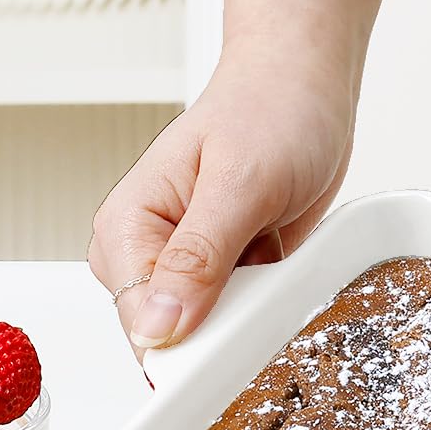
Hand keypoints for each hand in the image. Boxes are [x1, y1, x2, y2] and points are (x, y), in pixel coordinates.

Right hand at [88, 42, 354, 355]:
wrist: (304, 87)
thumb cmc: (269, 110)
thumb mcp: (240, 184)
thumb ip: (198, 259)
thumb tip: (157, 325)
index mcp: (126, 226)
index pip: (140, 323)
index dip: (189, 342)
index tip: (233, 337)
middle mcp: (145, 252)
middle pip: (172, 339)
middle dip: (223, 329)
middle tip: (266, 284)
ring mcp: (184, 269)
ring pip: (208, 336)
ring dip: (249, 318)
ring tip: (275, 263)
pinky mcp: (222, 276)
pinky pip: (238, 321)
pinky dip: (265, 309)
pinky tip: (281, 271)